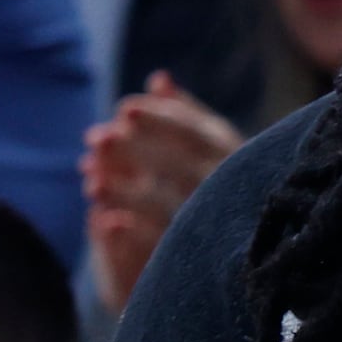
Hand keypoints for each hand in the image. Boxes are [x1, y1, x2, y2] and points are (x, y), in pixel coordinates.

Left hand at [80, 70, 239, 312]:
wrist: (251, 257)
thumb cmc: (221, 185)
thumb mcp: (207, 148)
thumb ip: (184, 116)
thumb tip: (159, 78)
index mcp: (235, 157)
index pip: (200, 133)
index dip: (162, 120)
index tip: (123, 109)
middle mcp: (232, 191)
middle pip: (182, 166)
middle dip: (138, 149)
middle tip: (96, 137)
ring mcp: (218, 226)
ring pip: (172, 206)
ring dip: (129, 193)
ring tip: (90, 181)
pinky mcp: (201, 263)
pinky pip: (166, 247)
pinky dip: (135, 234)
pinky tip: (105, 221)